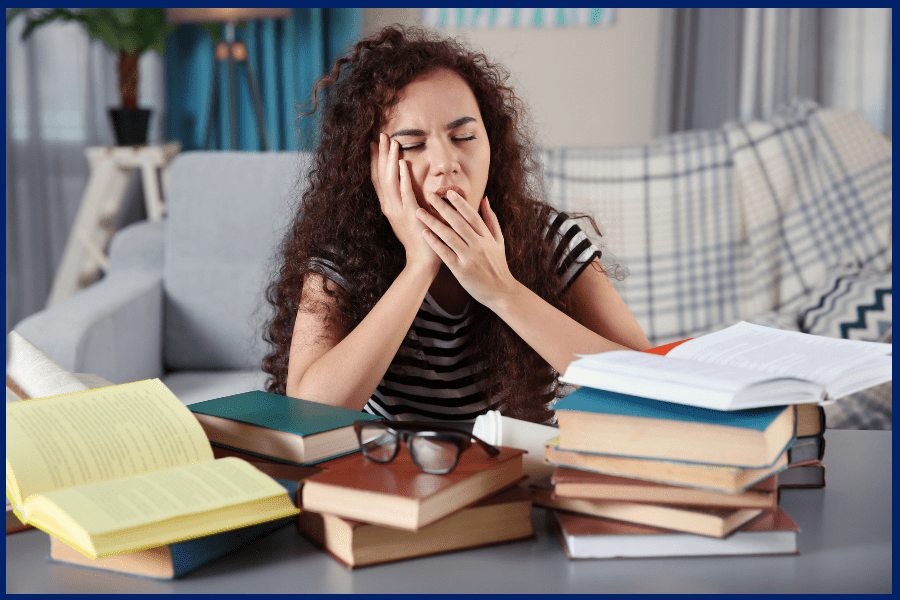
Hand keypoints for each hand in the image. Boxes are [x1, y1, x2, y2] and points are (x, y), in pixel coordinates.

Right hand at [370, 133, 440, 274]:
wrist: (422, 260)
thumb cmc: (419, 237)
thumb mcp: (409, 215)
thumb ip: (408, 199)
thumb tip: (409, 183)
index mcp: (389, 206)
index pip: (378, 179)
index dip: (375, 161)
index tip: (373, 144)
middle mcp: (390, 207)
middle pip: (381, 176)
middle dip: (381, 155)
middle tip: (382, 136)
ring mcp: (399, 211)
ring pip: (390, 181)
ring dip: (391, 161)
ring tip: (392, 143)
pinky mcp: (411, 215)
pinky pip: (406, 193)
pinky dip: (404, 178)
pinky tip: (404, 164)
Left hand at [416, 191, 517, 307]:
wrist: (501, 292)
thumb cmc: (498, 265)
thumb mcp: (499, 241)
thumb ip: (491, 220)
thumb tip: (485, 199)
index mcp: (487, 237)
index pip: (472, 216)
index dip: (460, 203)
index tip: (448, 192)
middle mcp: (478, 245)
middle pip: (458, 222)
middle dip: (443, 208)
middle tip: (430, 195)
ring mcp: (469, 257)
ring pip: (449, 236)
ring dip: (433, 222)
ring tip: (419, 212)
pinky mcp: (461, 270)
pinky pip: (445, 253)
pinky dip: (434, 242)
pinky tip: (424, 233)